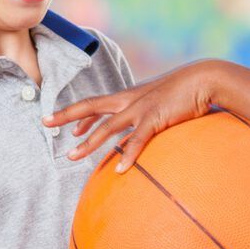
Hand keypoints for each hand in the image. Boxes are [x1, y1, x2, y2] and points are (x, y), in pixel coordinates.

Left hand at [43, 65, 216, 171]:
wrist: (204, 79)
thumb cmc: (183, 92)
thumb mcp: (158, 100)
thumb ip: (145, 112)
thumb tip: (140, 125)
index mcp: (128, 96)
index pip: (96, 104)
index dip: (77, 114)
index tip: (61, 124)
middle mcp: (129, 100)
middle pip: (90, 107)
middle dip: (66, 116)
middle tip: (45, 124)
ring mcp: (140, 109)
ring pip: (107, 128)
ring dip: (87, 144)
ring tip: (71, 157)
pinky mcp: (155, 119)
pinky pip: (137, 140)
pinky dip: (127, 155)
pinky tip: (119, 169)